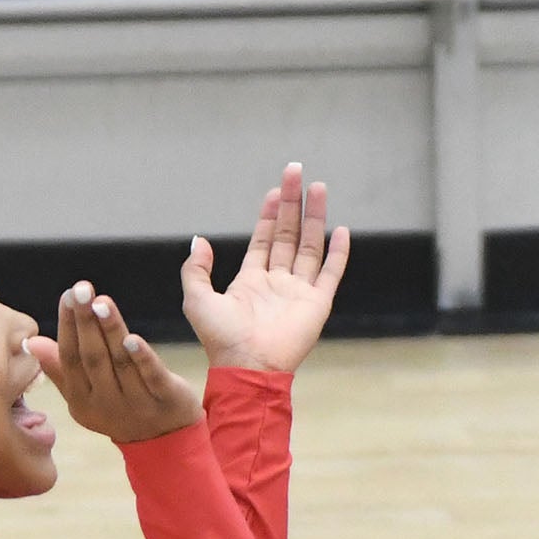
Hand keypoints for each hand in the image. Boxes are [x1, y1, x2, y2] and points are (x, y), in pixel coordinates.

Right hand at [29, 283, 198, 443]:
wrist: (166, 441)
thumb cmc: (119, 409)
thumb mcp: (85, 396)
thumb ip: (60, 370)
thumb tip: (31, 341)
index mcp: (82, 401)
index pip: (71, 358)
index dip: (67, 326)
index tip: (68, 295)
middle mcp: (106, 404)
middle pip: (92, 358)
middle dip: (85, 322)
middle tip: (81, 288)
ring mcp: (137, 403)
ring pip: (120, 362)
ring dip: (110, 330)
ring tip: (101, 302)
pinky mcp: (166, 399)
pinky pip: (151, 376)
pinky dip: (142, 357)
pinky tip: (133, 336)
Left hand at [182, 163, 349, 374]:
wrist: (247, 366)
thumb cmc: (221, 338)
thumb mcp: (197, 298)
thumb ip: (196, 268)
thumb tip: (200, 240)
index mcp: (252, 281)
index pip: (264, 239)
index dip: (268, 214)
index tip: (274, 190)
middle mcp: (278, 282)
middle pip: (288, 235)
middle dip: (292, 204)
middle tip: (297, 173)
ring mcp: (299, 292)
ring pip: (310, 246)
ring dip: (314, 217)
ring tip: (319, 188)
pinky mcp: (317, 303)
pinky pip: (331, 272)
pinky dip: (338, 252)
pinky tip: (342, 230)